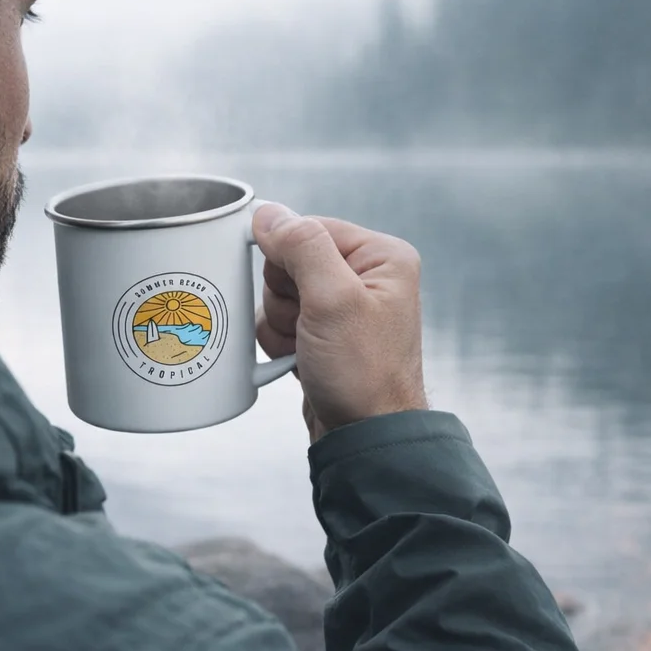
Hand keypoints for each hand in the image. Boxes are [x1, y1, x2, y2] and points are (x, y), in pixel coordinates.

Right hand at [253, 204, 426, 442]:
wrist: (364, 437)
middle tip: (307, 325)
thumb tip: (269, 213)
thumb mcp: (333, 300)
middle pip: (289, 261)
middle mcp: (365, 278)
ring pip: (278, 294)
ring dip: (279, 323)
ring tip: (306, 347)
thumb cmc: (363, 373)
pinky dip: (279, 342)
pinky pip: (279, 322)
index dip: (288, 257)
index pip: (310, 227)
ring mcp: (342, 309)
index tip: (295, 291)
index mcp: (381, 256)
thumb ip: (302, 247)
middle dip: (284, 297)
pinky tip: (298, 359)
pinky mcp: (323, 335)